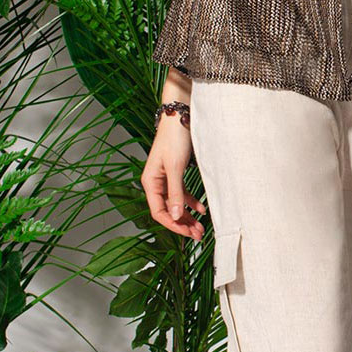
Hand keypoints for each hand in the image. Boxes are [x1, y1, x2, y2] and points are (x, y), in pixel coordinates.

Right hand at [142, 108, 206, 238]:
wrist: (180, 117)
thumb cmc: (175, 138)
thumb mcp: (176, 168)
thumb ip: (176, 193)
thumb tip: (174, 216)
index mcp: (150, 182)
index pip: (159, 212)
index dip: (173, 225)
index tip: (187, 232)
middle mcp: (156, 182)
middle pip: (167, 210)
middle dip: (182, 224)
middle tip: (197, 235)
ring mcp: (165, 178)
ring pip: (176, 204)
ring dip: (187, 216)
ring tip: (200, 227)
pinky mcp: (175, 173)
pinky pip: (182, 193)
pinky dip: (191, 202)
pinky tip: (201, 209)